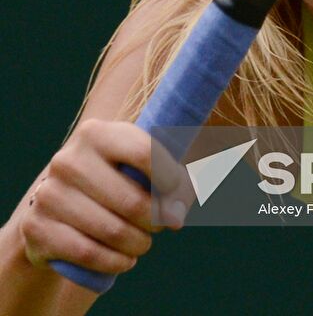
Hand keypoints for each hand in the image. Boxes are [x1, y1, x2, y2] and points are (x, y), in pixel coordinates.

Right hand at [20, 119, 191, 276]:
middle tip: (164, 224)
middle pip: (132, 200)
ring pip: (112, 230)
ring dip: (139, 243)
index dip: (172, 180)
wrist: (54, 205)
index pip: (145, 154)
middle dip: (158, 220)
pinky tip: (126, 259)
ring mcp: (49, 193)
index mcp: (97, 133)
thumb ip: (172, 169)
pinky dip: (116, 261)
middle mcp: (69, 159)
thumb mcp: (134, 162)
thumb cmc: (110, 178)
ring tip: (144, 242)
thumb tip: (193, 190)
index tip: (180, 198)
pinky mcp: (37, 227)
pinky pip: (88, 253)